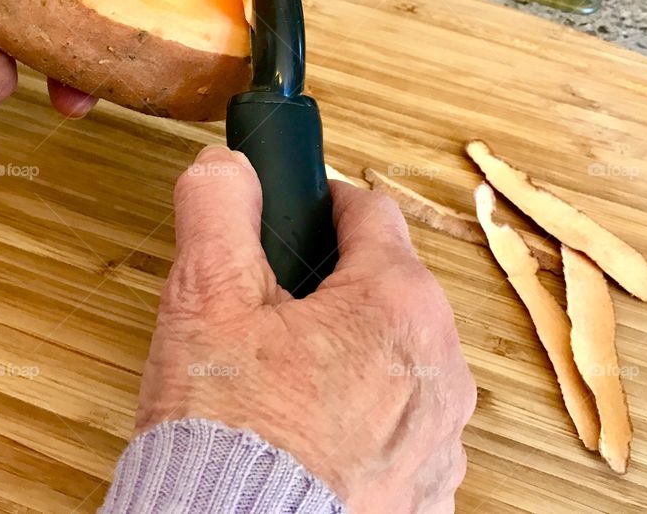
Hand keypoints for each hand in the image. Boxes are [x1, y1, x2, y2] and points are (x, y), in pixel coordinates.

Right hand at [138, 146, 476, 512]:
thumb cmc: (229, 428)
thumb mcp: (205, 296)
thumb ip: (218, 209)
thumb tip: (226, 165)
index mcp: (399, 305)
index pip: (372, 213)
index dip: (325, 205)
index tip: (296, 216)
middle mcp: (441, 369)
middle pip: (387, 288)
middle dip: (334, 286)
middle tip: (270, 310)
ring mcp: (440, 439)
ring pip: (395, 359)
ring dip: (350, 354)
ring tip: (283, 380)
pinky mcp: (426, 495)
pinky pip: (399, 429)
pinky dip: (362, 420)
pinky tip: (309, 437)